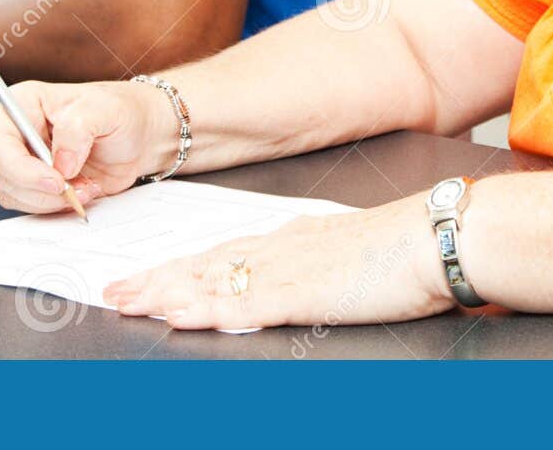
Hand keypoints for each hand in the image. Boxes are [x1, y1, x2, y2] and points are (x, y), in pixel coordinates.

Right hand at [0, 79, 172, 212]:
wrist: (139, 135)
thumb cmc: (121, 112)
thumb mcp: (106, 109)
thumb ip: (78, 129)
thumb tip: (60, 164)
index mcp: (24, 103)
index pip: (0, 141)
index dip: (22, 167)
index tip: (55, 179)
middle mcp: (17, 132)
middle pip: (2, 172)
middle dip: (38, 188)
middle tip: (72, 189)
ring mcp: (23, 160)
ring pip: (15, 194)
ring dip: (50, 200)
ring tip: (85, 186)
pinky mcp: (35, 183)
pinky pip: (31, 206)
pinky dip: (56, 207)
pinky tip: (82, 192)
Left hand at [102, 193, 456, 330]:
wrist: (437, 236)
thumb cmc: (409, 249)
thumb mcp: (354, 254)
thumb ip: (323, 266)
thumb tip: (309, 283)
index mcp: (296, 239)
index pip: (225, 252)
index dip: (183, 266)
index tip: (151, 274)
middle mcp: (281, 248)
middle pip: (205, 263)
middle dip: (158, 278)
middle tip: (115, 290)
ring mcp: (287, 269)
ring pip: (211, 281)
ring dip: (164, 292)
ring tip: (126, 303)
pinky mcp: (300, 293)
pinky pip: (239, 303)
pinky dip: (203, 309)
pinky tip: (178, 315)